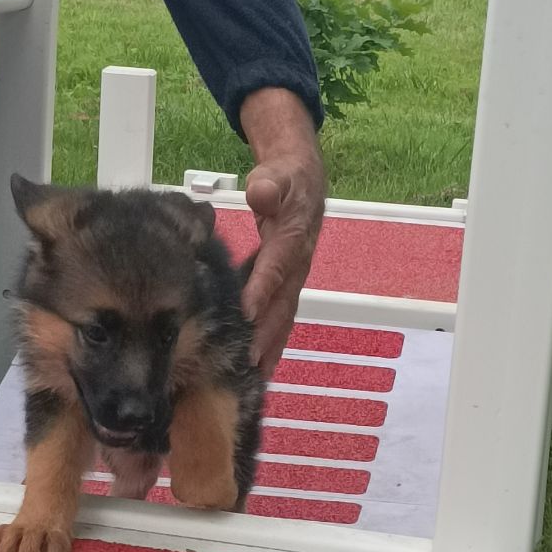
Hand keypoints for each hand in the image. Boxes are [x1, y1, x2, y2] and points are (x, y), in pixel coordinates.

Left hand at [240, 89, 325, 376]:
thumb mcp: (277, 174)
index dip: (262, 290)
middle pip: (282, 303)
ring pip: (284, 318)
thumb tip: (261, 192)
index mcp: (292, 238)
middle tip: (248, 360)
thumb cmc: (285, 179)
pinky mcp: (288, 289)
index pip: (276, 267)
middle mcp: (297, 265)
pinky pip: (281, 320)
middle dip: (266, 333)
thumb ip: (269, 185)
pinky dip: (273, 345)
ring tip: (255, 377)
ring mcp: (295, 280)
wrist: (306, 184)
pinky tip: (259, 369)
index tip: (245, 313)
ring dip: (271, 347)